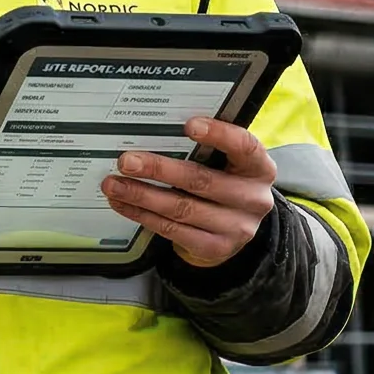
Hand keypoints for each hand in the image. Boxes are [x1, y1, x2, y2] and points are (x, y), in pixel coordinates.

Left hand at [100, 117, 278, 268]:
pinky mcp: (215, 247)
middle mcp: (253, 199)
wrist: (234, 227)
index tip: (189, 125)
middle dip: (158, 169)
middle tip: (127, 161)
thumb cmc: (224, 181)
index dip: (219, 135)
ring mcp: (236, 227)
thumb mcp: (226, 163)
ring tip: (114, 184)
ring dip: (141, 195)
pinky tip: (124, 204)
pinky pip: (172, 230)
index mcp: (258, 168)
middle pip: (201, 181)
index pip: (245, 147)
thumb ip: (204, 149)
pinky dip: (143, 215)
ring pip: (181, 208)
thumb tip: (155, 132)